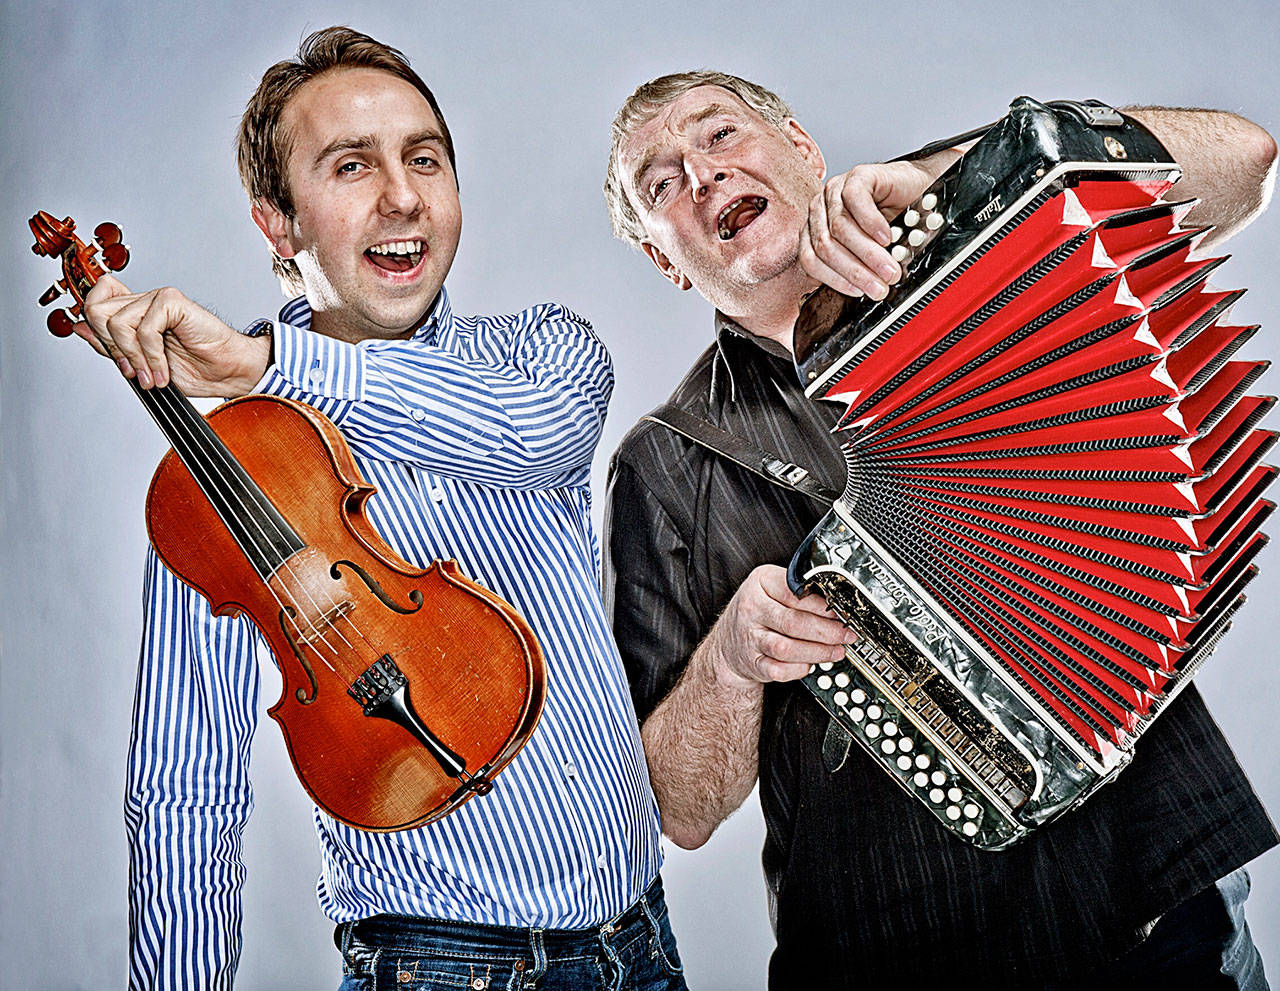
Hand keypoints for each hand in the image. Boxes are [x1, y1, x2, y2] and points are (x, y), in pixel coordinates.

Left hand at [76, 275, 270, 396]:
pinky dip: (152, 356)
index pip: (94, 301)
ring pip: (116, 323)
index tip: (117, 358)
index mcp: (135, 311)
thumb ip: (110, 345)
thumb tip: (79, 328)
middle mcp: (144, 301)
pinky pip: (144, 329)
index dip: (95, 328)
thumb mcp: (141, 364)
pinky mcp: (173, 302)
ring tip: (152, 375)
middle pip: (96, 311)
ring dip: (135, 358)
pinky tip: (164, 370)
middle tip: (134, 369)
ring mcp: (158, 299)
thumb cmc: (196, 368)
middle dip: (113, 348)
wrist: (229, 372)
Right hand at [704, 564, 857, 689]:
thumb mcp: (772, 587)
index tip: (843, 613)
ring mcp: (750, 637)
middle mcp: (752, 609)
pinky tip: (811, 664)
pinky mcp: (753, 662)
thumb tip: (836, 604)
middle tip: (846, 635)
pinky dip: (798, 669)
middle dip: (827, 632)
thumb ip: (798, 591)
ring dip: (817, 652)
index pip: (795, 593)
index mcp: (760, 583)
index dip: (823, 606)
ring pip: (786, 648)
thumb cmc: (758, 611)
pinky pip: (778, 670)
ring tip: (836, 651)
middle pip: (794, 622)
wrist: (728, 641)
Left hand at [798, 157, 948, 299]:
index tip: (858, 293)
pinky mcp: (857, 176)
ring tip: (889, 268)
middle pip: (826, 246)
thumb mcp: (870, 253)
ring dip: (867, 253)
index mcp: (816, 231)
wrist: (918, 191)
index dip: (834, 280)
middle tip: (879, 285)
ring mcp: (835, 191)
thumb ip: (857, 268)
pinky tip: (886, 237)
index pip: (810, 260)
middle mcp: (820, 210)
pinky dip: (871, 223)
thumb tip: (863, 292)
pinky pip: (856, 200)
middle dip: (855, 271)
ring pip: (840, 228)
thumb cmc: (893, 224)